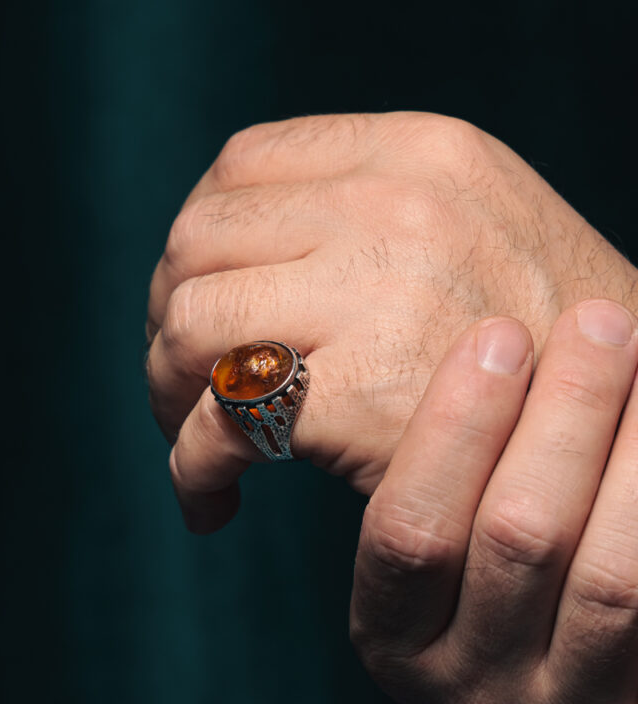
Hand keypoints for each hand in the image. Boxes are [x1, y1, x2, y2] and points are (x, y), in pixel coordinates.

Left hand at [145, 113, 637, 531]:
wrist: (636, 427)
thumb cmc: (544, 338)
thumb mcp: (470, 228)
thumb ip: (364, 214)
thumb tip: (246, 239)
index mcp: (415, 154)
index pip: (243, 165)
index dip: (195, 235)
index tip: (189, 295)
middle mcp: (396, 207)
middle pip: (199, 241)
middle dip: (165, 317)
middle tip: (176, 380)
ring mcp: (382, 296)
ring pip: (192, 325)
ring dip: (164, 390)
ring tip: (185, 436)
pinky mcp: (366, 397)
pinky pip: (223, 422)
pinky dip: (191, 465)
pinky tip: (210, 498)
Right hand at [349, 300, 637, 703]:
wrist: (581, 689)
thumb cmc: (491, 578)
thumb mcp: (445, 544)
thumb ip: (444, 475)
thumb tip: (473, 346)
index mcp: (393, 635)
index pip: (410, 528)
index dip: (455, 426)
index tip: (498, 334)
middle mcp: (464, 690)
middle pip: (515, 540)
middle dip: (563, 415)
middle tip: (596, 323)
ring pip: (608, 578)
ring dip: (634, 452)